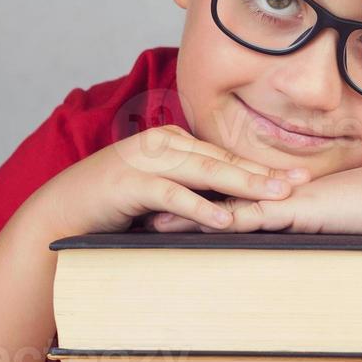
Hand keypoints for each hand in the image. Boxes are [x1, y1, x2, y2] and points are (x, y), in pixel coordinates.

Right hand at [26, 124, 311, 237]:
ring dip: (243, 184)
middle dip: (264, 172)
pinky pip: (172, 195)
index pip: (225, 156)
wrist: (61, 213)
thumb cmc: (113, 206)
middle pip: (223, 159)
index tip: (297, 178)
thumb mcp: (160, 193)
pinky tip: (225, 218)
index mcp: (172, 142)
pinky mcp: (130, 183)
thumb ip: (192, 191)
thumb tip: (232, 206)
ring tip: (275, 196)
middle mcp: (162, 145)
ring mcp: (145, 161)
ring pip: (204, 171)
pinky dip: (199, 206)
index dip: (261, 167)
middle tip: (300, 182)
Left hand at [150, 162, 361, 238]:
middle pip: (219, 197)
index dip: (198, 200)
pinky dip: (225, 225)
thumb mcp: (333, 229)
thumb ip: (310, 235)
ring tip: (153, 224)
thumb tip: (296, 253)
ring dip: (190, 216)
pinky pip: (255, 220)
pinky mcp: (297, 211)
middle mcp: (278, 195)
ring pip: (227, 207)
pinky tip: (200, 230)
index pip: (232, 198)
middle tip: (142, 210)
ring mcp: (285, 201)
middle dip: (180, 204)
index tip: (165, 207)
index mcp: (283, 198)